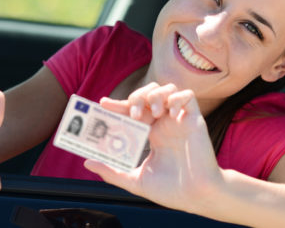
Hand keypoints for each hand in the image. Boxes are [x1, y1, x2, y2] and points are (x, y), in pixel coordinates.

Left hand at [84, 83, 223, 214]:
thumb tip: (87, 163)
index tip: (102, 104)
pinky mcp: (195, 119)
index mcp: (151, 133)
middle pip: (148, 93)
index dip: (118, 104)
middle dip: (137, 96)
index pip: (132, 110)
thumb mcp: (135, 180)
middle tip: (132, 113)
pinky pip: (188, 96)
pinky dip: (177, 98)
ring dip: (155, 95)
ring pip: (167, 89)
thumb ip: (112, 172)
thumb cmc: (171, 190)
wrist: (197, 196)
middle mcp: (164, 123)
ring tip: (152, 112)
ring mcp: (179, 120)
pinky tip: (171, 113)